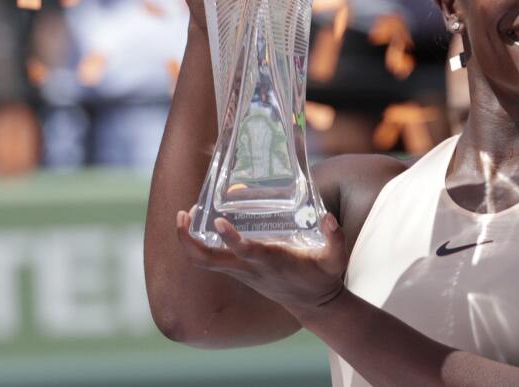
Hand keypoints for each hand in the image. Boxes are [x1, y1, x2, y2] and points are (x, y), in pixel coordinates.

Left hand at [174, 207, 348, 317]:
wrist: (314, 305)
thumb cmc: (323, 278)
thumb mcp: (335, 259)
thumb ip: (336, 237)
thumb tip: (329, 217)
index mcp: (272, 262)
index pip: (245, 252)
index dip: (230, 238)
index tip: (219, 221)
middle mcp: (250, 268)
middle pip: (207, 260)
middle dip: (188, 240)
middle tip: (183, 214)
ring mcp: (241, 272)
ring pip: (204, 261)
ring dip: (188, 241)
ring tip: (185, 215)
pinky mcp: (239, 271)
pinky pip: (210, 260)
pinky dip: (199, 244)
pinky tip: (200, 224)